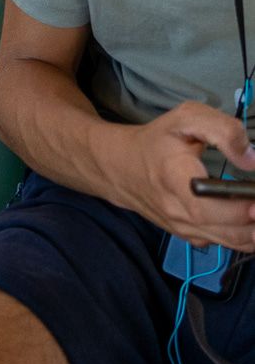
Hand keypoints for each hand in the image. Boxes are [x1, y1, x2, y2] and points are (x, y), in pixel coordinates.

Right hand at [111, 103, 254, 250]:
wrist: (121, 168)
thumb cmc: (157, 142)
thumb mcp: (185, 119)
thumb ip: (223, 130)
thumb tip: (251, 159)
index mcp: (174, 178)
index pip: (208, 206)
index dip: (241, 208)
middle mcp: (178, 212)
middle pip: (228, 230)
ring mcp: (184, 229)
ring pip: (232, 242)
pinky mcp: (190, 237)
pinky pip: (227, 244)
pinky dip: (247, 235)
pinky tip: (251, 217)